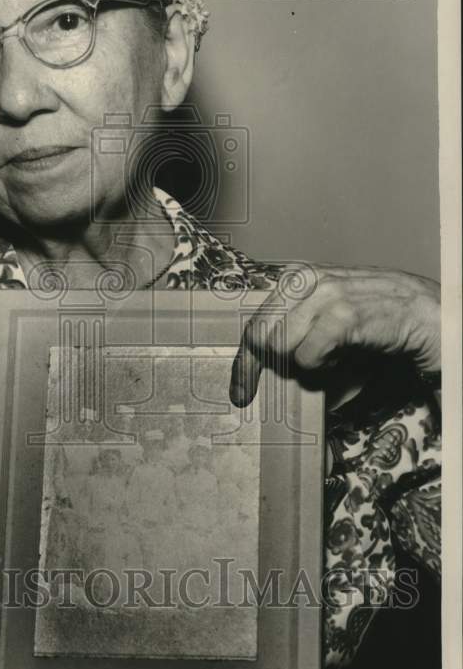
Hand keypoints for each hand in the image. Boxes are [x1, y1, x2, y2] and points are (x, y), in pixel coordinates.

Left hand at [229, 265, 440, 406]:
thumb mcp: (329, 321)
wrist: (428, 315)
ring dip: (302, 362)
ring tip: (331, 355)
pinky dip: (322, 365)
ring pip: (279, 344)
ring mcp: (324, 293)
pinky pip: (308, 354)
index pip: (254, 321)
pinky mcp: (343, 313)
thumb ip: (296, 336)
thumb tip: (262, 371)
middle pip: (259, 334)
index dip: (243, 362)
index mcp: (296, 277)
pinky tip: (343, 356)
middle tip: (283, 384)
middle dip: (263, 368)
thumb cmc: (377, 320)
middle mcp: (305, 279)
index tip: (239, 392)